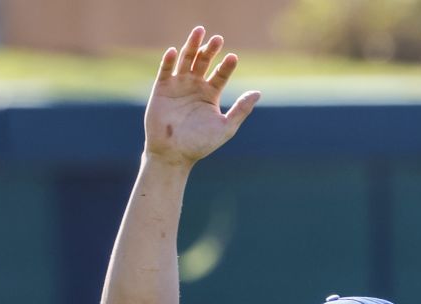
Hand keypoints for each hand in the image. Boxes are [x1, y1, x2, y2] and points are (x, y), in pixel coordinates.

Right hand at [144, 26, 260, 166]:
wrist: (174, 154)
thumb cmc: (200, 144)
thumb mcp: (226, 127)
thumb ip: (241, 110)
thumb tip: (258, 92)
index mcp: (210, 94)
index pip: (221, 74)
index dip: (226, 66)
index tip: (233, 58)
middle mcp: (195, 86)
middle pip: (204, 61)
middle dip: (210, 49)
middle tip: (218, 39)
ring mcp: (178, 85)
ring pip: (186, 59)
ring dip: (192, 45)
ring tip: (199, 31)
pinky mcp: (161, 88)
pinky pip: (165, 70)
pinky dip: (169, 60)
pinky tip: (174, 51)